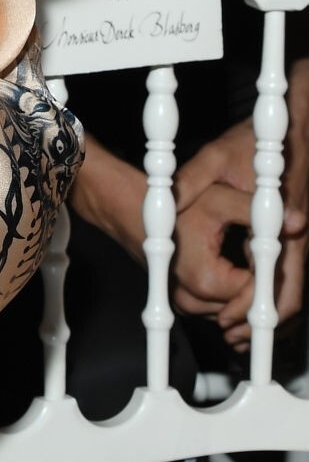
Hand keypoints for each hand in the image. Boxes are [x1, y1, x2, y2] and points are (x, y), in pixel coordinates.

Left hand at [174, 103, 308, 348]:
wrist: (292, 124)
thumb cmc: (253, 139)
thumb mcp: (215, 157)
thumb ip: (191, 182)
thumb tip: (167, 202)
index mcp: (277, 221)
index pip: (268, 279)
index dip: (247, 306)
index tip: (226, 321)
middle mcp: (293, 234)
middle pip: (289, 295)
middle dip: (261, 321)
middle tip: (233, 337)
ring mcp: (295, 236)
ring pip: (289, 288)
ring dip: (265, 311)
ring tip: (235, 331)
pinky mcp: (290, 235)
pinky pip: (284, 273)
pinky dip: (268, 293)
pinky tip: (246, 305)